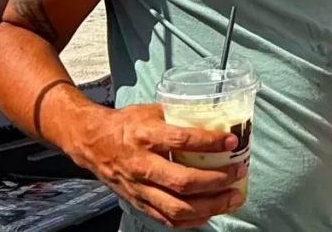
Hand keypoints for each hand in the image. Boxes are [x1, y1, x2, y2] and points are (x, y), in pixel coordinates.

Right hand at [66, 103, 244, 228]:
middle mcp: (142, 165)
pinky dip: (192, 220)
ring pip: (177, 207)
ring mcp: (139, 188)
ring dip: (210, 205)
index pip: (181, 141)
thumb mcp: (151, 111)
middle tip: (238, 173)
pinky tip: (211, 212)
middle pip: (182, 181)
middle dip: (216, 180)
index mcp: (145, 136)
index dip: (209, 143)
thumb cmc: (126, 124)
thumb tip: (215, 117)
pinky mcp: (138, 203)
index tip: (232, 141)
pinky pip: (167, 219)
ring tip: (232, 198)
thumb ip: (179, 116)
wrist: (92, 143)